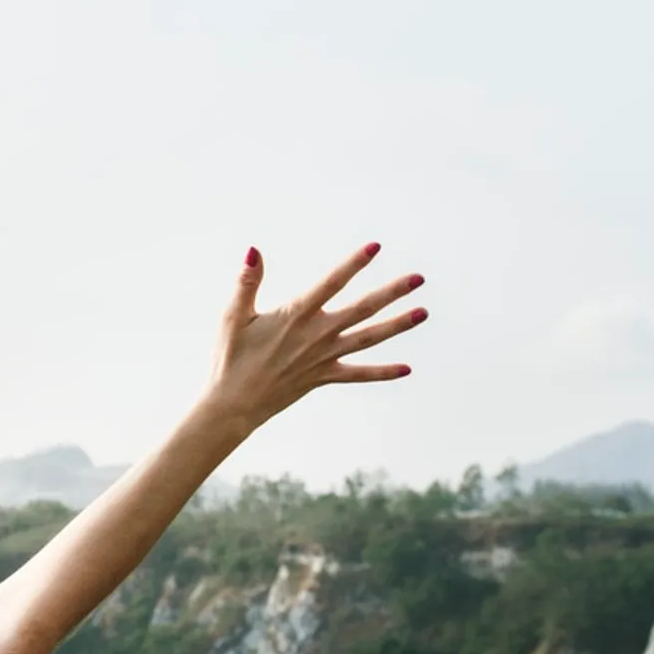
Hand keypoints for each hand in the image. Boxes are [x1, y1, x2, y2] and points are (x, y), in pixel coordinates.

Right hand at [200, 244, 423, 433]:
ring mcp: (323, 358)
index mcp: (295, 315)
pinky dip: (382, 372)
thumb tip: (253, 251)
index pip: (331, 283)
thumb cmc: (230, 358)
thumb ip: (247, 282)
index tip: (375, 248)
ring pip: (369, 338)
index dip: (353, 264)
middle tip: (419, 279)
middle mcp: (316, 335)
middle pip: (363, 309)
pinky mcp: (323, 377)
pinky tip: (406, 368)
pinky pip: (358, 374)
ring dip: (398, 326)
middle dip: (392, 293)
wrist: (233, 405)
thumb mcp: (233, 316)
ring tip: (423, 313)